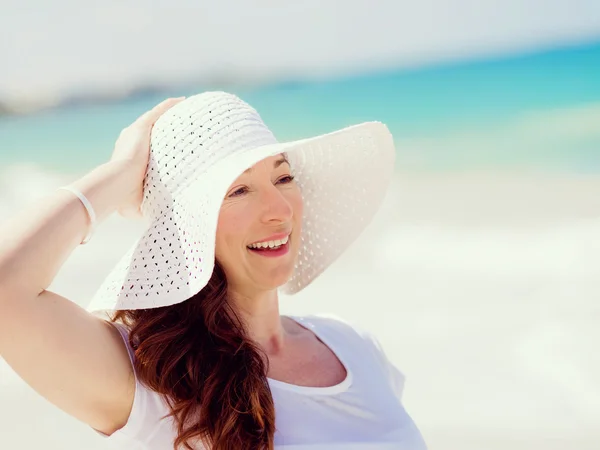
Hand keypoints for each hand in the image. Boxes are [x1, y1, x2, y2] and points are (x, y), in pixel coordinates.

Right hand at [110, 97, 184, 218]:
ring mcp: (134, 133)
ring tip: (184, 108)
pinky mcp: (141, 128)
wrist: (115, 186)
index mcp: (126, 158)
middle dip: (162, 128)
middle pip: (149, 131)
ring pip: (154, 118)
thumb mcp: (135, 205)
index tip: (167, 148)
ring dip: (168, 113)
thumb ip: (145, 206)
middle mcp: (128, 141)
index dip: (154, 147)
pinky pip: (159, 112)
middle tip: (178, 126)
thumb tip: (156, 216)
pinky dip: (169, 106)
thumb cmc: (123, 199)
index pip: (142, 149)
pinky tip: (183, 101)